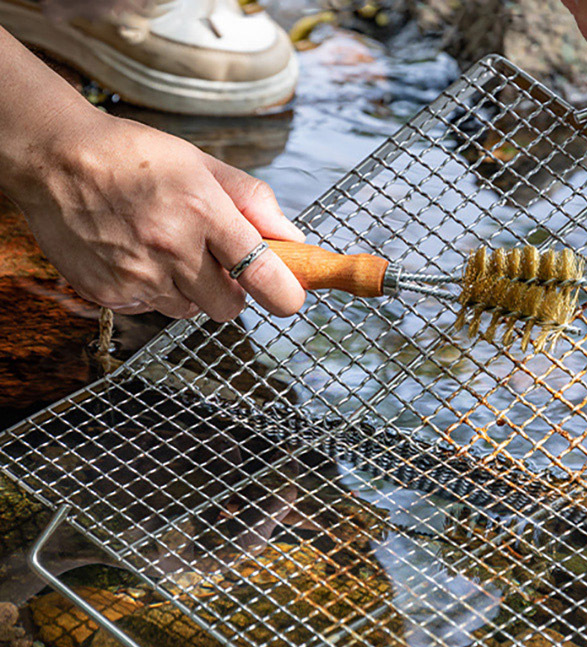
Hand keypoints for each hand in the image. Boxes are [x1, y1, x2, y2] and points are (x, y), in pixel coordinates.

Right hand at [9, 106, 304, 319]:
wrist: (53, 157)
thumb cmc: (134, 157)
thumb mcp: (202, 164)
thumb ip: (254, 202)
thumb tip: (294, 239)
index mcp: (203, 212)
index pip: (262, 274)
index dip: (285, 294)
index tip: (290, 297)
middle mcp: (171, 248)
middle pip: (228, 307)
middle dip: (231, 292)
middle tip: (216, 264)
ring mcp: (138, 275)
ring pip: (189, 310)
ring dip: (188, 290)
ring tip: (165, 248)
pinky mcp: (109, 293)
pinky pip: (151, 308)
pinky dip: (152, 290)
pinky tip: (135, 254)